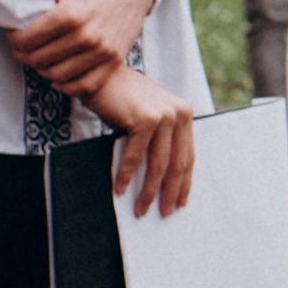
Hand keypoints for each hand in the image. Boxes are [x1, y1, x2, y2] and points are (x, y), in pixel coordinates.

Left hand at [0, 0, 154, 90]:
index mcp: (69, 14)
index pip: (27, 39)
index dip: (13, 40)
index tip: (13, 35)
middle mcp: (86, 36)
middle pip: (39, 59)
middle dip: (24, 55)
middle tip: (22, 48)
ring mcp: (101, 51)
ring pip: (58, 75)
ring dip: (42, 71)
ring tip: (39, 59)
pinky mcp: (114, 60)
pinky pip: (85, 85)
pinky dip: (67, 86)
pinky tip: (57, 77)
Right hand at [87, 65, 196, 217]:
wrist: (99, 74)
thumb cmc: (121, 98)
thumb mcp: (148, 116)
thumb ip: (159, 139)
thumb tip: (161, 178)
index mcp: (183, 114)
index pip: (188, 155)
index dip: (184, 182)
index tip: (180, 202)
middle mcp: (178, 114)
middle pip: (177, 163)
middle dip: (170, 192)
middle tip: (164, 213)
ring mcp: (163, 115)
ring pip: (158, 164)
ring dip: (149, 190)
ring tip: (141, 209)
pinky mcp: (145, 119)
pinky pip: (135, 156)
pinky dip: (126, 175)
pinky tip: (121, 189)